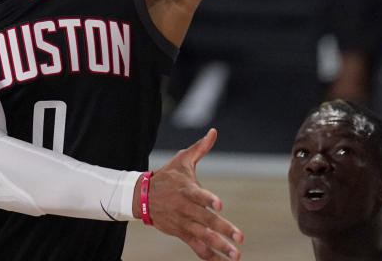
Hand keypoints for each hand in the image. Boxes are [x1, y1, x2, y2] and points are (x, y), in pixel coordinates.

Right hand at [143, 129, 242, 259]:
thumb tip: (213, 132)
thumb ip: (200, 148)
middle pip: (206, 220)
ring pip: (203, 236)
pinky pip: (196, 246)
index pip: (198, 195)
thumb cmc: (168, 176)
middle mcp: (185, 208)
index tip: (220, 204)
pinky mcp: (181, 233)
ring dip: (219, 246)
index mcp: (186, 189)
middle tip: (240, 237)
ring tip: (235, 255)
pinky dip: (208, 254)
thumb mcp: (182, 160)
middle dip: (223, 229)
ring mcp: (183, 222)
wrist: (141, 197)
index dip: (208, 199)